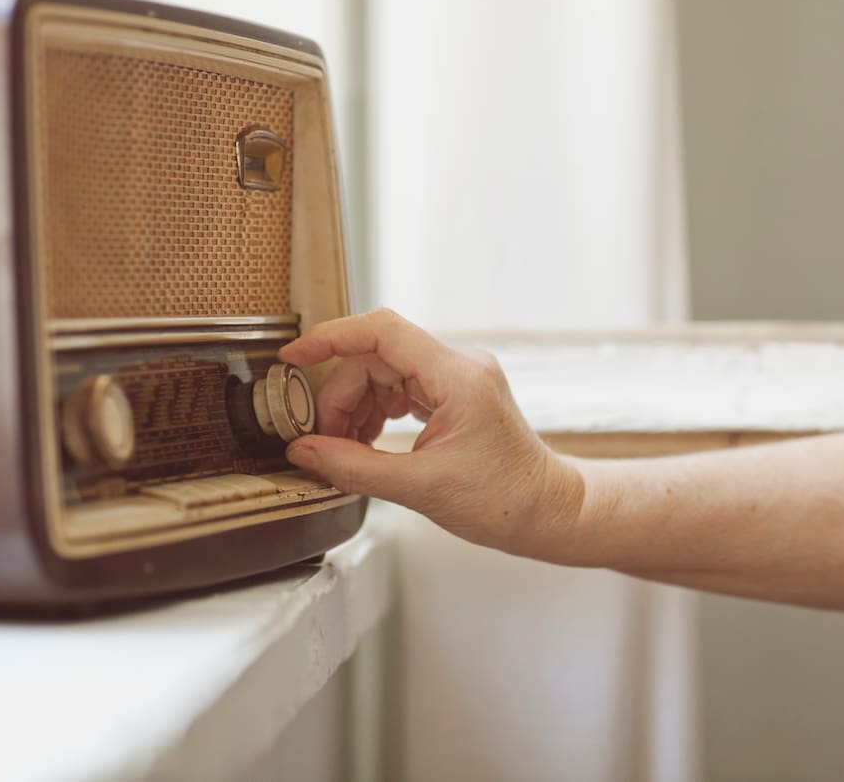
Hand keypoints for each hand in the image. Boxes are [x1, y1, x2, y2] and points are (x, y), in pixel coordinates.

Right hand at [277, 309, 583, 556]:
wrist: (549, 512)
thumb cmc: (504, 502)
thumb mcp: (420, 489)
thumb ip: (354, 467)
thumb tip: (303, 452)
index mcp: (457, 376)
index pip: (382, 331)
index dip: (331, 339)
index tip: (294, 359)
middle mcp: (459, 365)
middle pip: (376, 357)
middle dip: (341, 396)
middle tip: (324, 441)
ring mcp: (459, 377)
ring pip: (385, 372)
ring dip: (356, 406)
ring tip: (346, 449)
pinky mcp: (456, 393)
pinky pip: (401, 387)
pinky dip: (376, 411)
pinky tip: (367, 442)